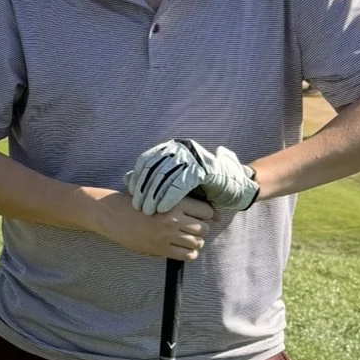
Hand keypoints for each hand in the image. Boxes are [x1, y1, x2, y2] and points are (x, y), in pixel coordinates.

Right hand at [91, 190, 216, 260]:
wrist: (110, 214)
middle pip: (204, 228)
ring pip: (197, 243)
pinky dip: (189, 253)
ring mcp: (167, 235)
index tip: (202, 215)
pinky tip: (181, 248)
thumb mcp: (157, 194)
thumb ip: (179, 202)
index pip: (207, 211)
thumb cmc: (134, 202)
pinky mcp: (160, 249)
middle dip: (201, 228)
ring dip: (195, 241)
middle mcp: (173, 219)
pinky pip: (187, 255)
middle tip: (191, 227)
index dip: (207, 214)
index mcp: (174, 202)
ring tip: (185, 238)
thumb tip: (211, 214)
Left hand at [125, 138, 258, 213]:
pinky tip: (163, 209)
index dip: (138, 178)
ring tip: (147, 211)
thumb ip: (152, 178)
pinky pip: (182, 184)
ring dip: (154, 196)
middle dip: (144, 190)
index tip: (131, 195)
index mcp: (172, 148)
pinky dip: (170, 197)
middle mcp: (181, 149)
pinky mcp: (204, 169)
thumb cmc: (199, 185)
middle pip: (154, 168)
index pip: (147, 160)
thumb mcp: (173, 181)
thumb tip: (127, 180)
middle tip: (137, 207)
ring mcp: (193, 157)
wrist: (232, 185)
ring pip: (166, 176)